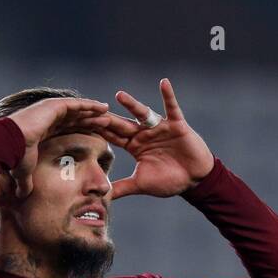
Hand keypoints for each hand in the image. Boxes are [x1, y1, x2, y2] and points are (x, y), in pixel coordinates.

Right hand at [4, 97, 134, 199]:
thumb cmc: (13, 159)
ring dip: (93, 113)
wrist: (6, 146)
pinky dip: (90, 106)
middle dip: (90, 122)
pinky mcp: (53, 106)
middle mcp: (46, 119)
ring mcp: (50, 110)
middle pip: (75, 119)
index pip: (66, 131)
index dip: (80, 134)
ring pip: (78, 111)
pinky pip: (76, 105)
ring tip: (108, 115)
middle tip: (106, 126)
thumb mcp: (24, 173)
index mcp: (43, 131)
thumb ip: (26, 182)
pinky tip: (103, 108)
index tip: (94, 139)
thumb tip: (22, 196)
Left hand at [102, 78, 215, 199]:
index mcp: (134, 146)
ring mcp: (160, 127)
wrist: (194, 180)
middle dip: (109, 119)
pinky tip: (163, 82)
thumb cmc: (169, 181)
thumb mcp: (141, 184)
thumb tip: (102, 195)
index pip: (114, 137)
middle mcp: (144, 134)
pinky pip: (172, 107)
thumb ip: (122, 188)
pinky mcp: (176, 124)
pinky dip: (168, 95)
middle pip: (123, 124)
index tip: (83, 125)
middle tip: (92, 111)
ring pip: (143, 113)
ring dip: (131, 104)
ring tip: (118, 95)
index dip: (101, 132)